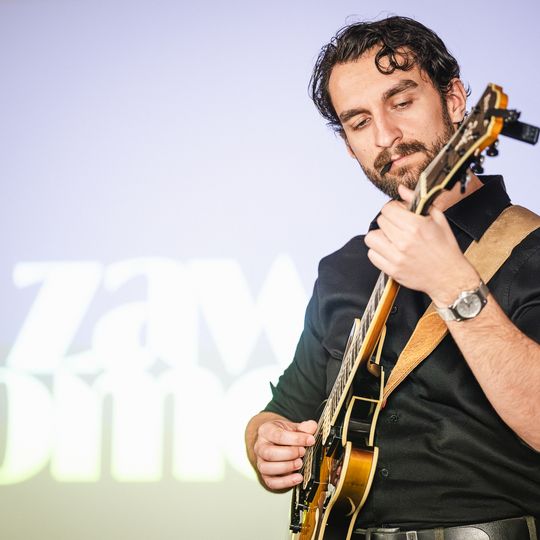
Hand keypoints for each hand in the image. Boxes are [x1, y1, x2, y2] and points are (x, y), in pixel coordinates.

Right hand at [253, 418, 316, 489]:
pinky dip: (285, 482)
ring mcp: (260, 462)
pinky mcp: (265, 475)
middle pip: (270, 453)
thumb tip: (312, 426)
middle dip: (290, 454)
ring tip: (300, 463)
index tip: (310, 440)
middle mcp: (260, 447)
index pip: (278, 435)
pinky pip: (271, 482)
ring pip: (267, 468)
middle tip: (303, 451)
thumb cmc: (282, 434)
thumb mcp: (292, 427)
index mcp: (265, 431)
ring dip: (287, 467)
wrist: (274, 442)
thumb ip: (303, 427)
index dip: (296, 439)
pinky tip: (298, 477)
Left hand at [364, 184, 479, 305]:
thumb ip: (417, 202)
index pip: (387, 209)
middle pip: (380, 221)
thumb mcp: (438, 219)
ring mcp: (396, 257)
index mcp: (416, 226)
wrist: (450, 277)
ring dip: (380, 236)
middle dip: (388, 221)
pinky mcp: (392, 270)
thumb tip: (402, 189)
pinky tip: (390, 251)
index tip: (399, 213)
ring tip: (391, 238)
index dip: (393, 209)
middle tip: (398, 226)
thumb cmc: (446, 249)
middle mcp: (404, 241)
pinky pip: (372, 255)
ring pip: (371, 238)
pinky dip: (378, 252)